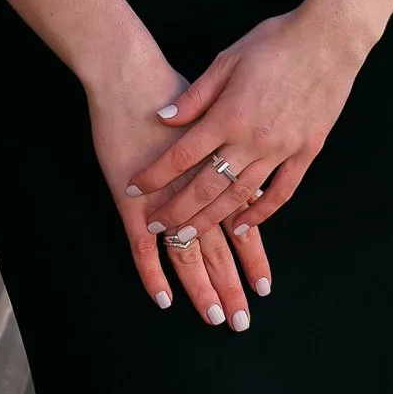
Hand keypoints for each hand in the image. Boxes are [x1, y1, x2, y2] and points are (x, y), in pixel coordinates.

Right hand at [86, 37, 265, 330]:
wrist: (128, 72)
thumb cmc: (170, 83)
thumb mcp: (216, 109)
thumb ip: (229, 141)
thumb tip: (244, 155)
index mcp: (220, 173)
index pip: (242, 225)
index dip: (253, 257)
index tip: (263, 288)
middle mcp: (197, 192)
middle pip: (219, 248)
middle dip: (231, 285)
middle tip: (241, 321)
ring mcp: (165, 198)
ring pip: (189, 253)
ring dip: (201, 288)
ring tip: (214, 318)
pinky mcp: (132, 200)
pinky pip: (142, 247)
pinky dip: (152, 273)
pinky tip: (162, 299)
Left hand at [122, 0, 378, 249]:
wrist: (330, 38)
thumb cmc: (277, 41)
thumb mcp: (228, 60)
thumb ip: (196, 95)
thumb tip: (164, 117)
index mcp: (229, 114)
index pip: (182, 155)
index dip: (155, 175)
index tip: (134, 188)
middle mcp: (253, 138)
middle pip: (206, 186)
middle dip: (176, 211)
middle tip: (154, 227)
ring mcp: (282, 148)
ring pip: (239, 196)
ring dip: (210, 219)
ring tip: (187, 237)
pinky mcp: (307, 151)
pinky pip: (281, 191)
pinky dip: (260, 212)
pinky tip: (241, 225)